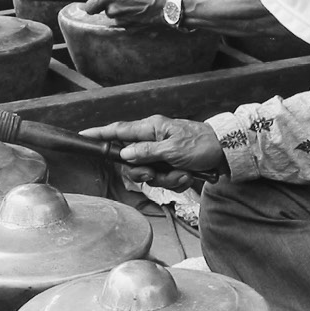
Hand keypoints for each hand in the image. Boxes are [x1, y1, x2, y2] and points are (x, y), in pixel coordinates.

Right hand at [80, 115, 227, 191]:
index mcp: (152, 129)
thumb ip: (146, 152)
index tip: (82, 136)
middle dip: (145, 173)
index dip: (100, 134)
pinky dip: (177, 181)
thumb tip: (123, 153)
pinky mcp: (172, 165)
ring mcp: (162, 154)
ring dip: (167, 179)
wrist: (227, 154)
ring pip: (150, 174)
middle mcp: (154, 140)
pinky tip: (189, 176)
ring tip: (183, 173)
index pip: (119, 130)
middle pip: (132, 161)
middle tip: (155, 174)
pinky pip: (164, 179)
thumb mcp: (172, 149)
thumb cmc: (202, 145)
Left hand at [81, 0, 169, 25]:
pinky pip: (124, 21)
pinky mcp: (130, 28)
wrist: (170, 5)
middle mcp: (114, 11)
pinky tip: (141, 9)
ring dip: (121, 9)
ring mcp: (122, 21)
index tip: (90, 1)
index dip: (89, 3)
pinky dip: (130, 16)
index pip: (89, 6)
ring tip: (136, 1)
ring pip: (115, 15)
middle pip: (104, 10)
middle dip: (111, 3)